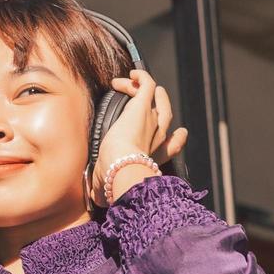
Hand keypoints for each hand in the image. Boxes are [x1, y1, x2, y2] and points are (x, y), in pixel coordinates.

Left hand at [90, 69, 189, 207]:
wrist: (121, 169)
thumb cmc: (115, 183)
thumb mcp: (109, 188)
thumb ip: (104, 192)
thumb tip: (94, 201)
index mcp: (153, 158)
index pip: (171, 147)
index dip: (176, 140)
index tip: (179, 135)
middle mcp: (157, 138)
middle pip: (166, 117)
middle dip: (161, 106)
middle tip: (153, 96)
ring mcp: (153, 121)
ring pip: (158, 97)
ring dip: (145, 88)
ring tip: (131, 82)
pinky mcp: (143, 106)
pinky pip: (147, 84)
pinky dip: (140, 76)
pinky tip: (131, 72)